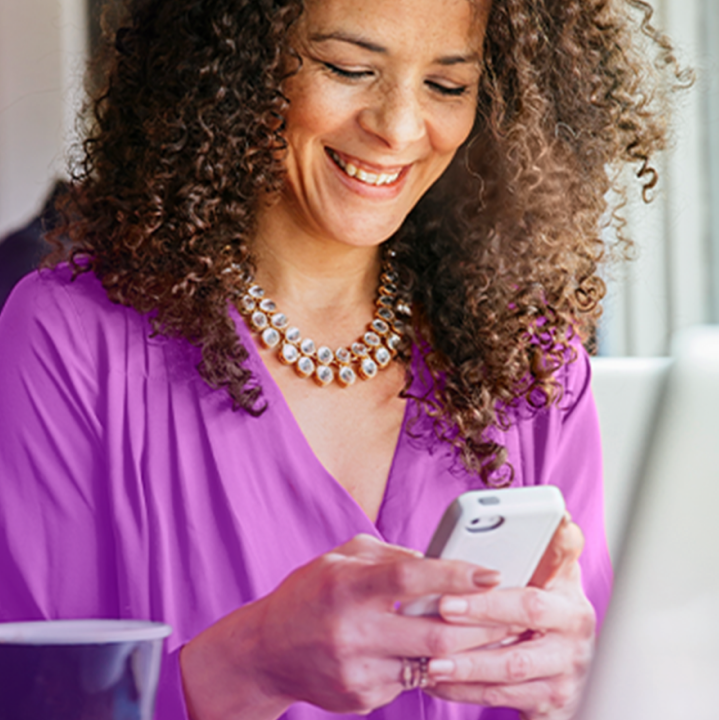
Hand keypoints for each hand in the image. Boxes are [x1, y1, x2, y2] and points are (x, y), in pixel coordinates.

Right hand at [180, 534, 502, 719]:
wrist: (266, 652)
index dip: (456, 575)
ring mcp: (357, 671)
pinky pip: (411, 682)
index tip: (492, 573)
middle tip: (511, 613)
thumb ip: (390, 556)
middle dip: (482, 625)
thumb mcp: (341, 559)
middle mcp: (351, 631)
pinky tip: (445, 655)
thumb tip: (439, 561)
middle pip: (434, 633)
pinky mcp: (361, 698)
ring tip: (494, 636)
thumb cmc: (309, 593)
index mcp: (345, 586)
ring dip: (468, 651)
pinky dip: (433, 667)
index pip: (410, 578)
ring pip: (431, 665)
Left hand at [423, 518, 595, 719]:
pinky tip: (436, 681)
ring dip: (467, 665)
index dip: (510, 583)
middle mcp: (574, 634)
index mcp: (569, 598)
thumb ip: (550, 552)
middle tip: (443, 608)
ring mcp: (564, 673)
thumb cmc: (547, 616)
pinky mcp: (549, 704)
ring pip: (510, 668)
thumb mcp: (553, 581)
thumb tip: (560, 520)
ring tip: (431, 659)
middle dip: (482, 614)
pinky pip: (501, 697)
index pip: (543, 583)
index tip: (478, 576)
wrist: (564, 676)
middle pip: (526, 620)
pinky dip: (465, 691)